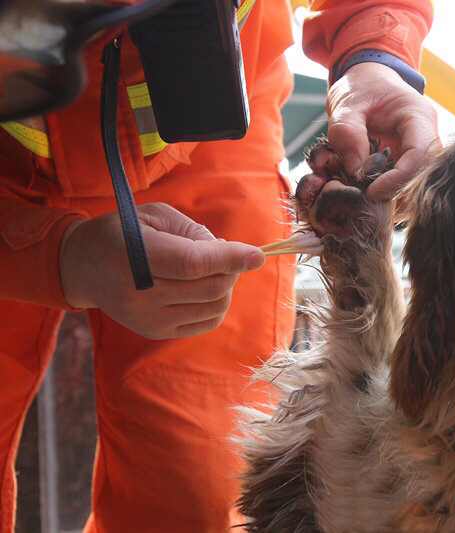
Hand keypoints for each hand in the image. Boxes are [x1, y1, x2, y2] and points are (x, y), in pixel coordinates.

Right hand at [59, 202, 264, 338]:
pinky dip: (217, 302)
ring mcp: (146, 318)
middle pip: (209, 287)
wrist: (84, 267)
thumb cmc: (125, 233)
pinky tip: (203, 286)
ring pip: (213, 306)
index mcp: (133, 256)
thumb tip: (232, 254)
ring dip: (226, 285)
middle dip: (231, 268)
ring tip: (210, 267)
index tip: (257, 255)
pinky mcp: (155, 332)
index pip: (192, 264)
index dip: (229, 259)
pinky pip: (207, 321)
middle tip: (225, 252)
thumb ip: (195, 233)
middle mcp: (137, 294)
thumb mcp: (155, 216)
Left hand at [326, 61, 439, 200]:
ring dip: (394, 196)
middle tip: (367, 200)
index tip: (372, 191)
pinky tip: (369, 193)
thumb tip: (355, 169)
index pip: (421, 154)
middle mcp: (428, 136)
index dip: (399, 178)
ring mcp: (421, 150)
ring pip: (418, 183)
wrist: (368, 81)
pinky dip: (389, 192)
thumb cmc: (361, 86)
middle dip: (397, 191)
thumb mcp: (347, 102)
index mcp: (419, 116)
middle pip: (424, 174)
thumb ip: (347, 131)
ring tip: (366, 197)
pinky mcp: (410, 161)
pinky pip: (406, 183)